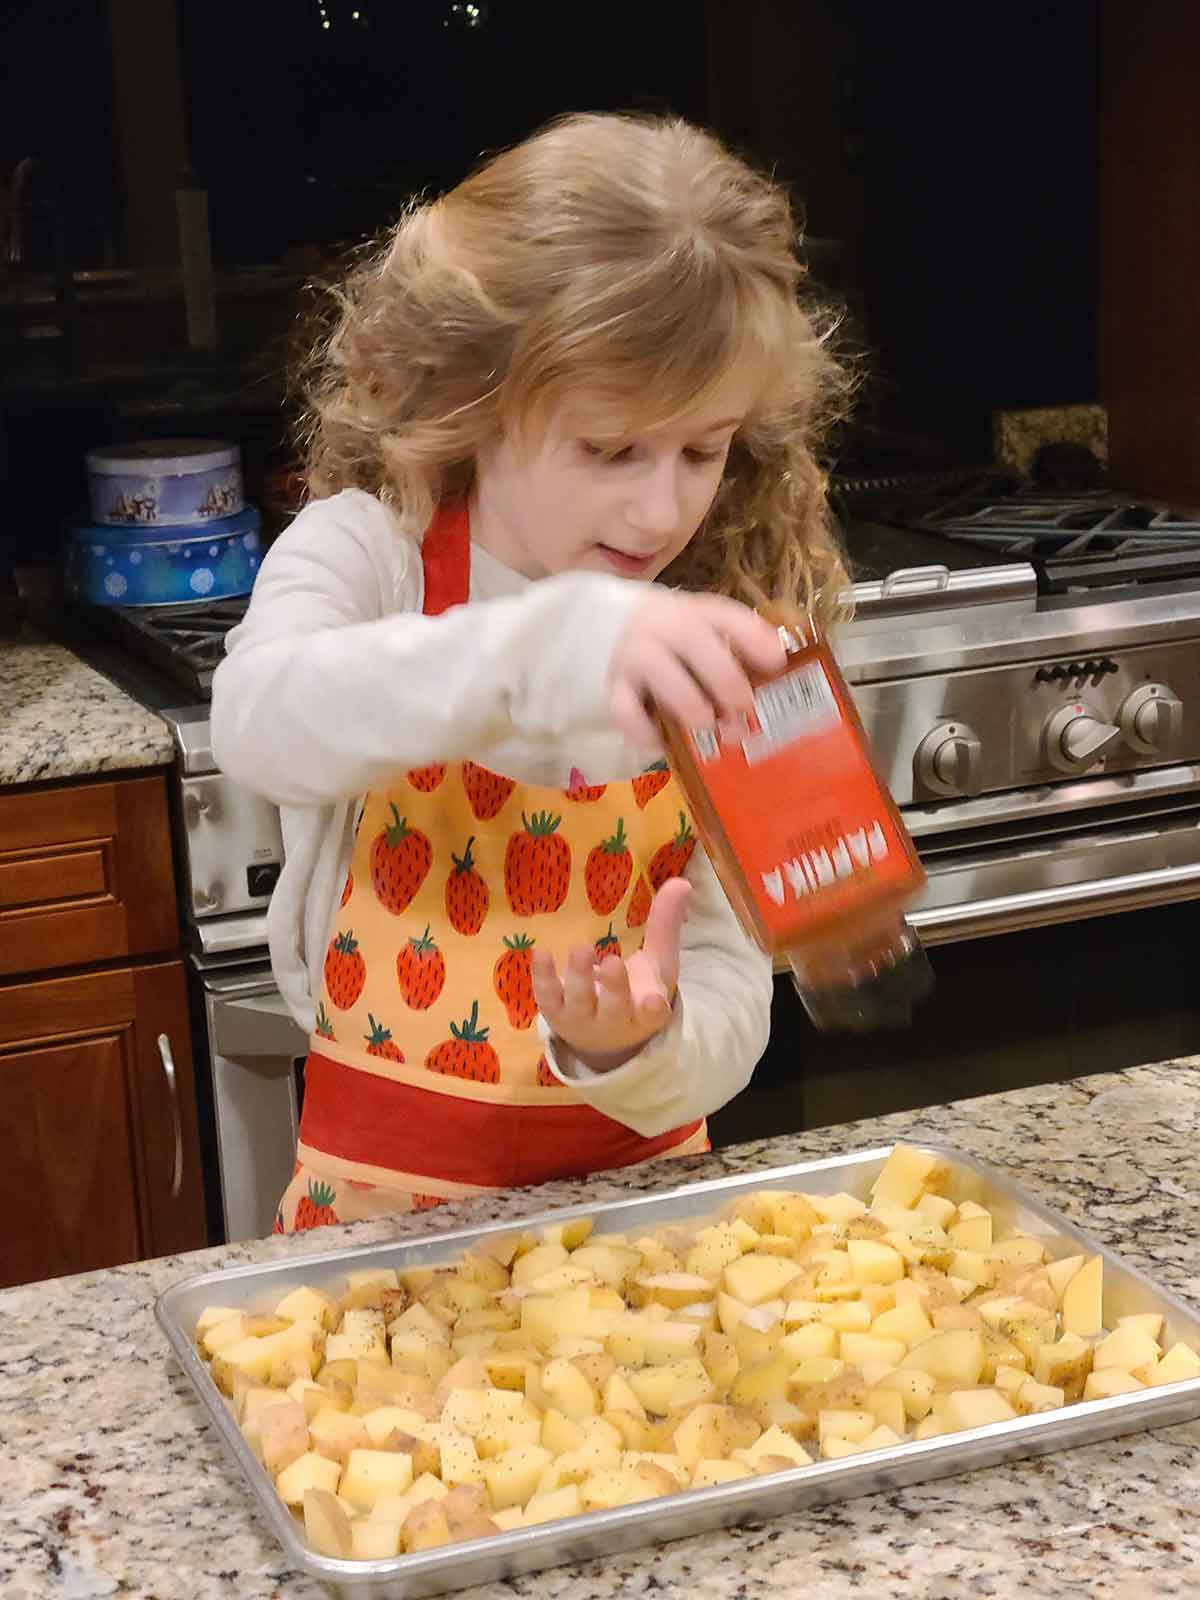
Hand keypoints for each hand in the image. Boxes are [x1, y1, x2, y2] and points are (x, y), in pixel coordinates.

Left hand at [532, 877, 690, 1072]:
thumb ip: (665, 925)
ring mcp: (582, 1019)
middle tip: (612, 962)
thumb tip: (681, 883)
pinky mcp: (555, 1013)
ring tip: (581, 948)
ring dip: (579, 975)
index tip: (654, 1001)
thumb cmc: (636, 994)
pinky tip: (542, 953)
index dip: (652, 1009)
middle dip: (613, 987)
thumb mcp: (657, 963)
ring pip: (579, 1000)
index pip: (652, 1014)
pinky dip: (543, 977)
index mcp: (645, 1013)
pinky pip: (547, 996)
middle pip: (614, 1006)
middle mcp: (614, 1021)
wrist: (603, 1038)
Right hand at [609, 591, 785, 750]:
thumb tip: (777, 667)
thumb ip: (740, 648)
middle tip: (743, 707)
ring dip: (692, 706)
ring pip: (663, 676)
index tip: (777, 662)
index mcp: (696, 612)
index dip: (754, 638)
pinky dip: (644, 732)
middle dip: (726, 680)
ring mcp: (635, 655)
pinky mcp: (614, 686)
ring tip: (706, 725)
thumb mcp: (708, 631)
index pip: (727, 616)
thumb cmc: (678, 639)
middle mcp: (663, 627)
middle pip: (695, 641)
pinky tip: (662, 744)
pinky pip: (625, 711)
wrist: (616, 627)